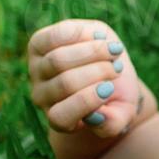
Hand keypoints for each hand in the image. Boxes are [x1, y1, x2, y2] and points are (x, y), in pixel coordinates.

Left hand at [28, 19, 143, 137]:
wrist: (107, 69)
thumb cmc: (115, 95)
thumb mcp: (122, 113)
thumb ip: (113, 123)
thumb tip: (96, 116)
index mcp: (59, 120)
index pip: (60, 117)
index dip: (85, 102)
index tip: (109, 89)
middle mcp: (42, 96)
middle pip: (65, 83)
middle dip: (98, 72)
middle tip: (117, 68)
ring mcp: (36, 69)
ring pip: (59, 59)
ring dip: (94, 52)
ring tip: (114, 51)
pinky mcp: (38, 44)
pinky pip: (56, 36)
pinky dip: (82, 35)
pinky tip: (99, 37)